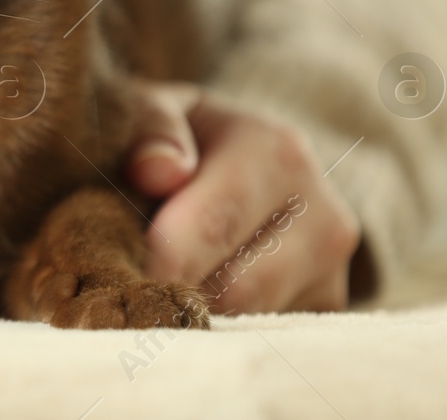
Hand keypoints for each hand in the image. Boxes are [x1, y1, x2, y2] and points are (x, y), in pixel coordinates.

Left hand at [125, 81, 361, 314]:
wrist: (247, 156)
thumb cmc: (185, 136)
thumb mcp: (158, 110)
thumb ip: (150, 127)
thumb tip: (157, 171)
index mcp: (277, 152)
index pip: (214, 225)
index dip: (158, 261)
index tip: (115, 277)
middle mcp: (322, 211)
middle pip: (235, 288)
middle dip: (173, 294)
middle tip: (123, 295)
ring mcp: (331, 265)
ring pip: (250, 320)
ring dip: (195, 313)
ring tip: (155, 289)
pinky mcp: (328, 305)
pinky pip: (264, 335)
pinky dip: (221, 326)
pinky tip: (192, 297)